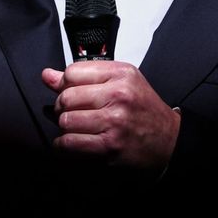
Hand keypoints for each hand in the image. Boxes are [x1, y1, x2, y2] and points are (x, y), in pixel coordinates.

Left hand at [42, 62, 179, 168]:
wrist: (169, 139)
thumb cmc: (142, 108)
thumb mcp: (120, 81)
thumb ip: (83, 76)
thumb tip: (47, 75)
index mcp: (121, 74)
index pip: (72, 72)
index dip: (63, 83)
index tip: (67, 91)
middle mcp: (119, 94)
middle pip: (66, 97)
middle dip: (61, 106)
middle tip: (68, 111)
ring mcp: (115, 121)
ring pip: (66, 120)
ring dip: (64, 126)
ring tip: (73, 126)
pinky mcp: (110, 146)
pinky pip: (71, 142)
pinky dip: (63, 144)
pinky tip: (68, 142)